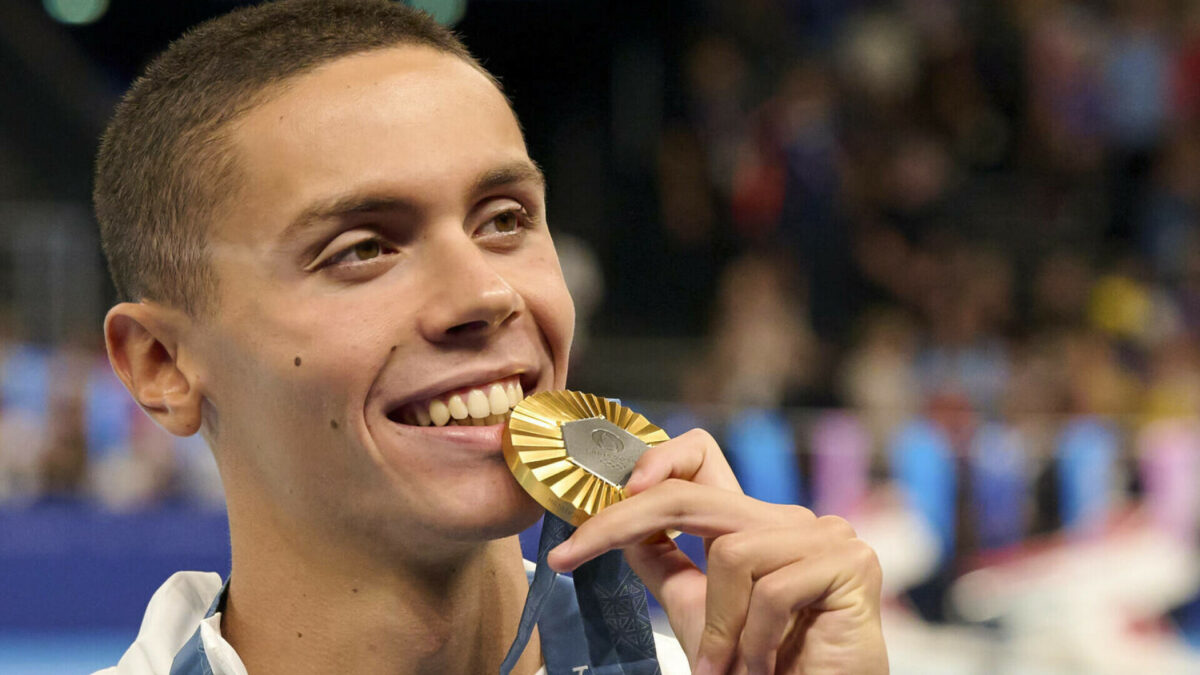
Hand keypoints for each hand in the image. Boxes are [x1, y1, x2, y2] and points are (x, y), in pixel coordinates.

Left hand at [547, 429, 886, 673]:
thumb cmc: (767, 672)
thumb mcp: (699, 612)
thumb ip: (668, 563)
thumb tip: (622, 527)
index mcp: (757, 523)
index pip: (700, 459)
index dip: (649, 463)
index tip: (595, 502)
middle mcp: (792, 520)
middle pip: (690, 494)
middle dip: (621, 524)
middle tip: (569, 559)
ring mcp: (827, 537)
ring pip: (730, 554)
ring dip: (719, 626)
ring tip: (728, 666)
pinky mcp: (850, 564)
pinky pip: (770, 590)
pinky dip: (752, 641)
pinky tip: (764, 666)